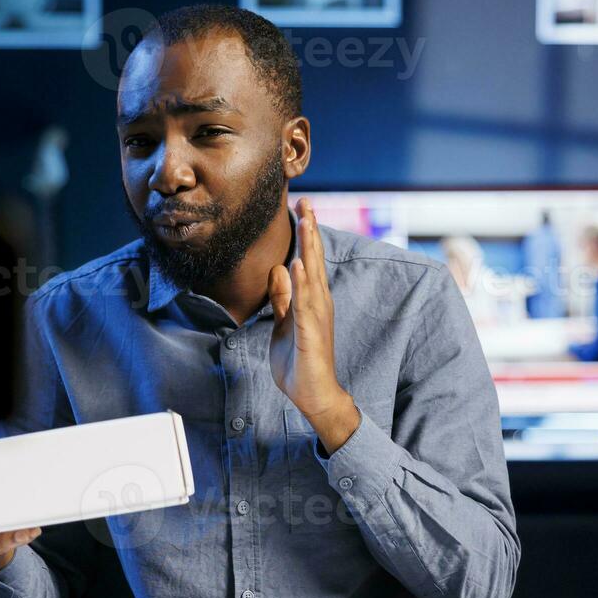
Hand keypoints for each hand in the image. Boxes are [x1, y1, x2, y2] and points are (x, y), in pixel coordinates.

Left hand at [268, 199, 360, 453]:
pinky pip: (305, 303)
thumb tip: (279, 271)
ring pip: (312, 275)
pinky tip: (298, 264)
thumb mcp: (283, 323)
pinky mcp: (311, 332)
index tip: (302, 209)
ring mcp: (317, 316)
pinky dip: (302, 283)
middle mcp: (319, 303)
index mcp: (311, 300)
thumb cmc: (299, 361)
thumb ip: (282, 298)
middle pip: (314, 260)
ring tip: (307, 222)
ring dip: (309, 248)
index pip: (308, 261)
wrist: (313, 395)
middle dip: (310, 231)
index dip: (306, 235)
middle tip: (306, 202)